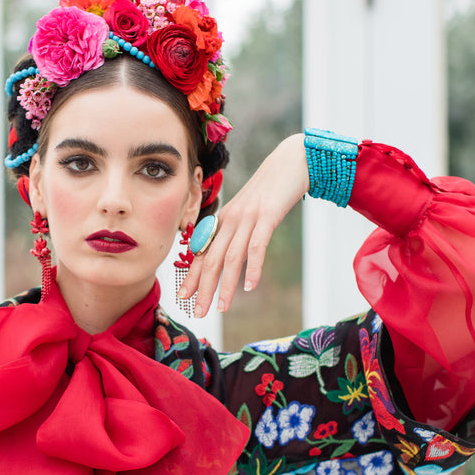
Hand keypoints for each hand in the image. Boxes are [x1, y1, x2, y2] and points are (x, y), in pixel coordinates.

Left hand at [178, 133, 308, 315]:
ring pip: (231, 257)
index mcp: (223, 220)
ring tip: (222, 308)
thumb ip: (237, 231)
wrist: (292, 162)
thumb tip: (229, 256)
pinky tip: (250, 286)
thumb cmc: (271, 190)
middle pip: (212, 259)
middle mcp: (230, 220)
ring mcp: (248, 218)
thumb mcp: (248, 211)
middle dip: (204, 288)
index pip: (203, 252)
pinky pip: (257, 246)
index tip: (183, 297)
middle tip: (198, 312)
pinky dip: (252, 267)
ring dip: (225, 285)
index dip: (192, 276)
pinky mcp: (267, 216)